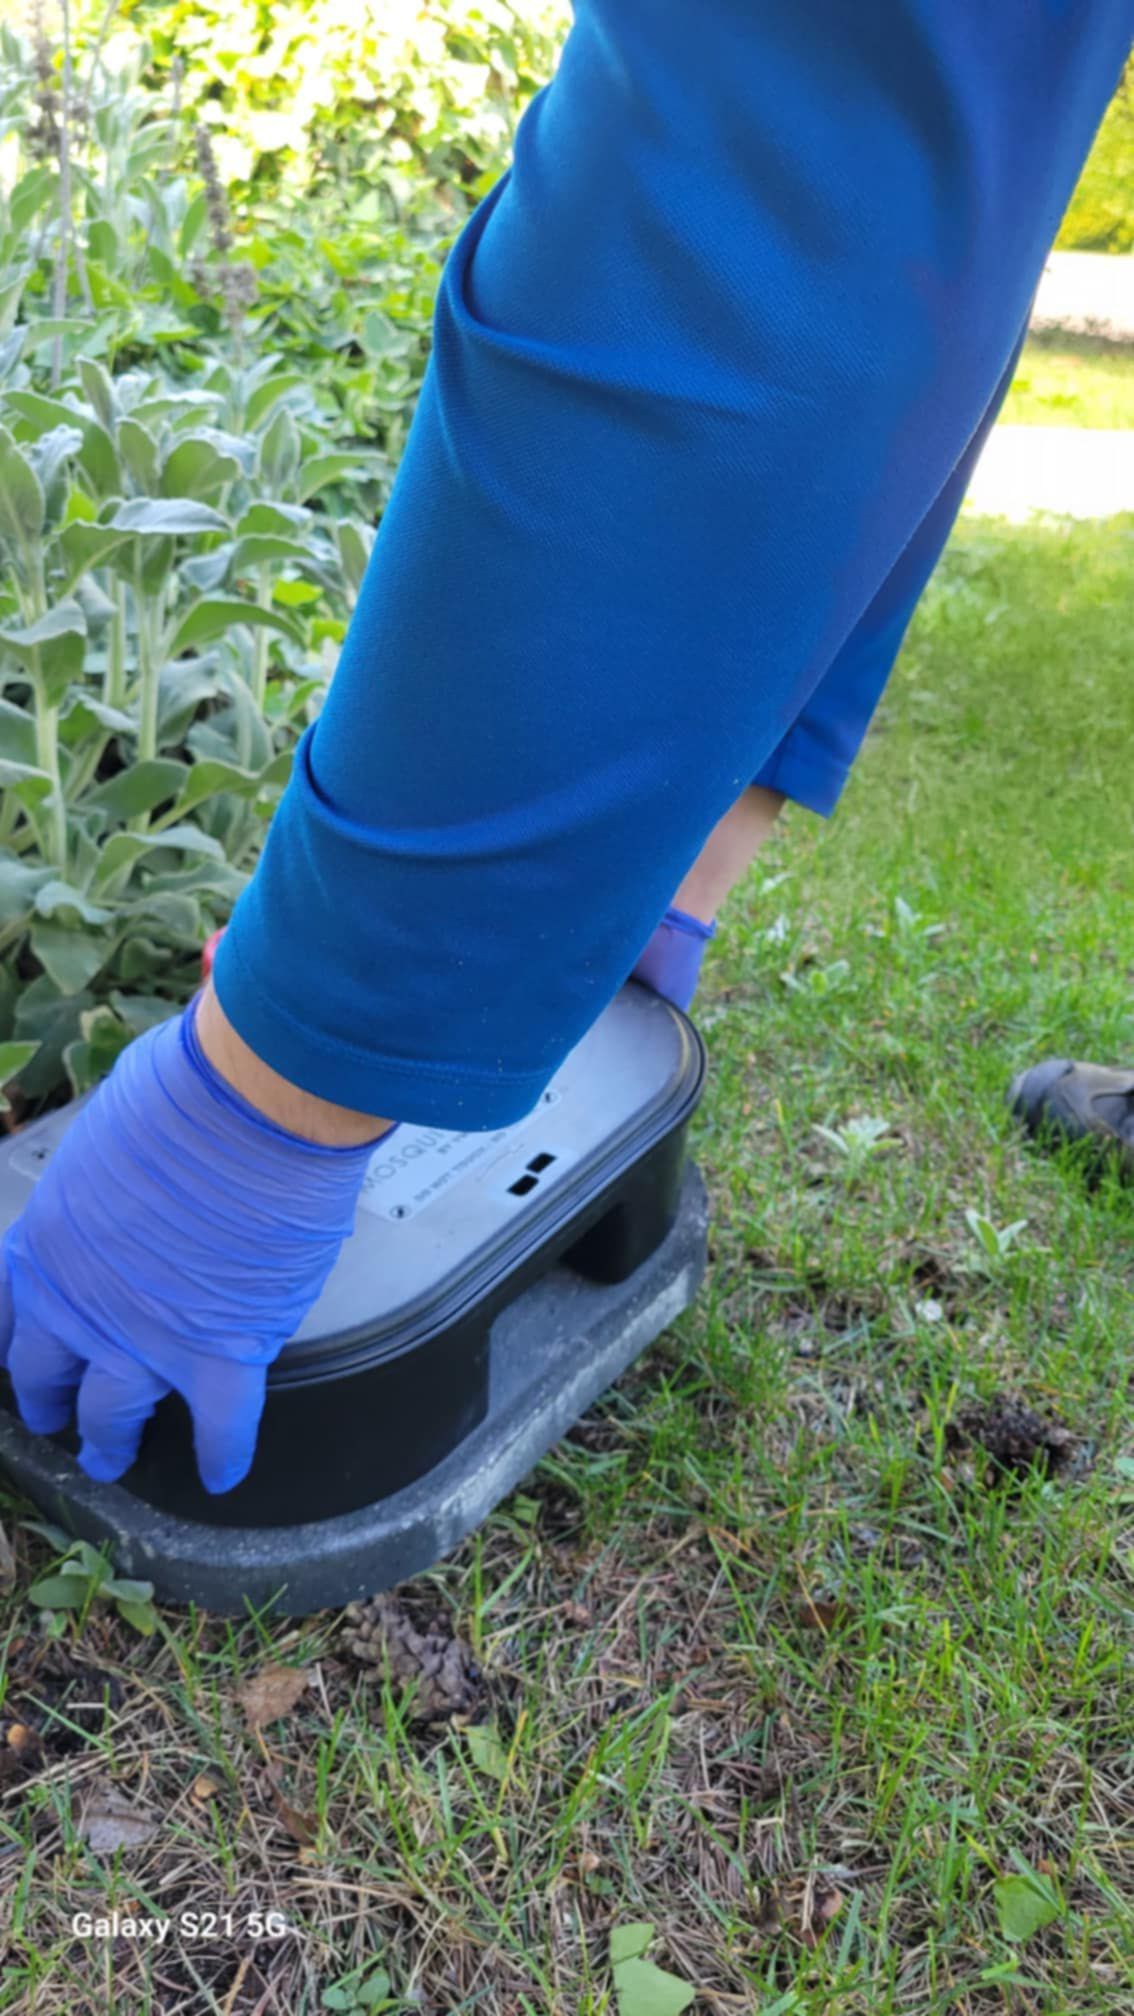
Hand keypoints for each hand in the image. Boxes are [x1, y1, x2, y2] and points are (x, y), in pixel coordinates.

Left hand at [0, 1000, 379, 1493]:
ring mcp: (148, 1337)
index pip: (2, 1312)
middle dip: (50, 1397)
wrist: (253, 1107)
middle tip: (58, 1413)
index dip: (6, 1339)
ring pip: (116, 1414)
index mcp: (47, 1240)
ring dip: (113, 1438)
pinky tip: (225, 1472)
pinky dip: (225, 1451)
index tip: (10, 1354)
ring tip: (114, 1454)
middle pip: (47, 1374)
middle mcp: (81, 1303)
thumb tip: (128, 1174)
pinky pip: (221, 1425)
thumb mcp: (107, 1129)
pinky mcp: (220, 1355)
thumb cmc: (185, 1091)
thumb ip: (104, 1174)